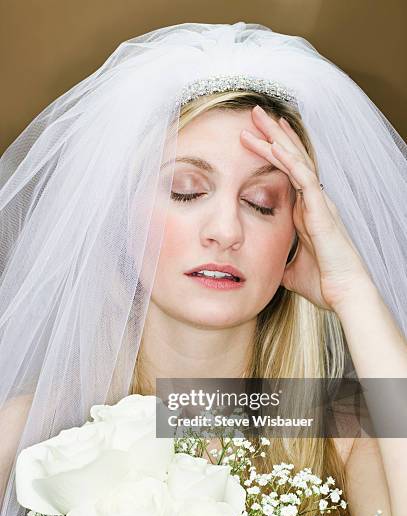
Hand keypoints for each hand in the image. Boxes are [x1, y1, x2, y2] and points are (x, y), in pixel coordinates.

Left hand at [240, 105, 372, 311]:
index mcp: (305, 212)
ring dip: (276, 138)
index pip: (287, 173)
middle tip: (255, 114)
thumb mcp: (289, 269)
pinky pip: (302, 176)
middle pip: (292, 159)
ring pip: (296, 160)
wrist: (343, 293)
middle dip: (273, 135)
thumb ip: (277, 259)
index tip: (258, 136)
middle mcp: (313, 201)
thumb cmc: (322, 283)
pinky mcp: (320, 208)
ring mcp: (318, 202)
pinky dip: (287, 159)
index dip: (274, 153)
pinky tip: (273, 143)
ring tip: (257, 118)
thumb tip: (262, 265)